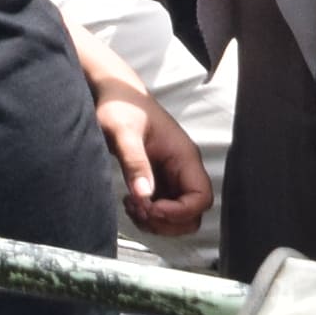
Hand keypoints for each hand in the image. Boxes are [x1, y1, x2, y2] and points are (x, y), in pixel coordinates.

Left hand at [94, 71, 212, 235]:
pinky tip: (131, 202)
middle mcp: (183, 169)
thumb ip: (135, 162)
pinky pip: (162, 210)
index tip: (152, 207)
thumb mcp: (123, 132)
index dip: (180, 211)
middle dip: (167, 221)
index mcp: (184, 156)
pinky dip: (148, 215)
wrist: (114, 93)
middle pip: (193, 213)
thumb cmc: (122, 106)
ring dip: (156, 221)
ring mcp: (172, 177)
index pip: (201, 197)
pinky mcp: (159, 181)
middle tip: (140, 209)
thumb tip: (144, 194)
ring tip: (132, 205)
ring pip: (178, 217)